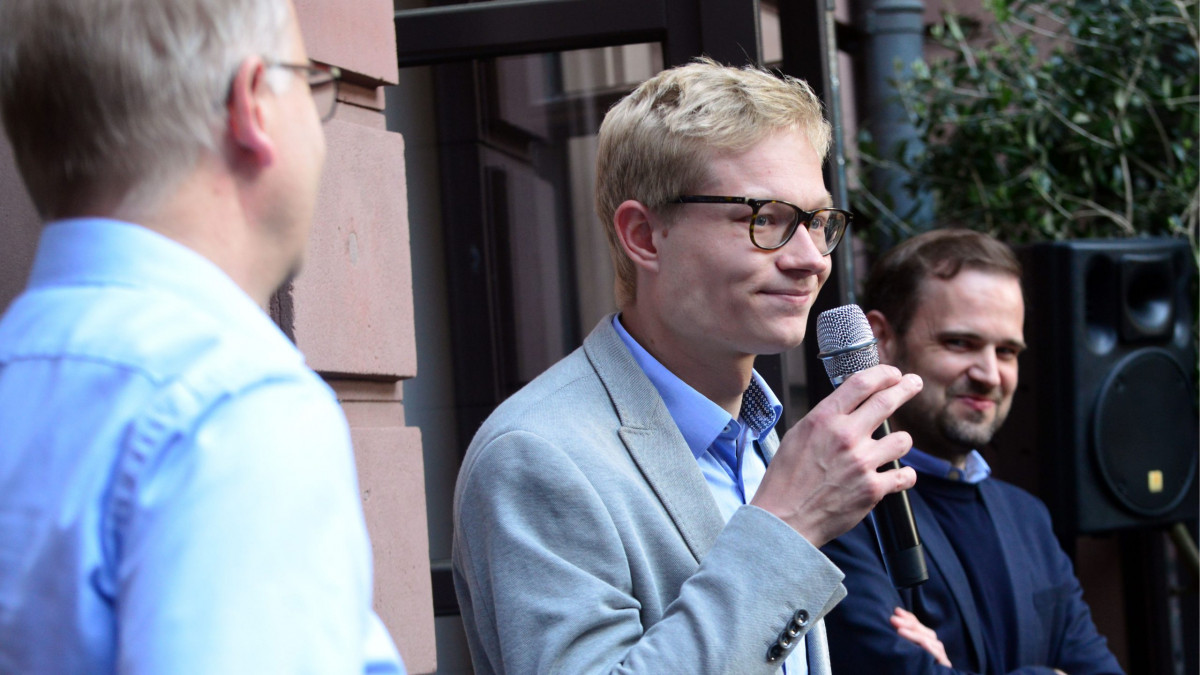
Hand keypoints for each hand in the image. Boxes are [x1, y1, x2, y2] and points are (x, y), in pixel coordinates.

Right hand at [750, 364, 921, 546]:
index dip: (883, 373)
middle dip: (906, 388)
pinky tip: (898, 475)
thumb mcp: (797, 435)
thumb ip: (825, 419)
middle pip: (887, 401)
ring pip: (902, 439)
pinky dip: (904, 475)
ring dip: (901, 441)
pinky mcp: (873, 489)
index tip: (893, 373)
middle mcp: (845, 436)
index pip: (861, 383)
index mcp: (824, 419)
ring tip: (893, 446)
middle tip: (914, 383)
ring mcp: (862, 462)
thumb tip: (848, 406)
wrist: (784, 518)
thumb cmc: (786, 479)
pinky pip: (904, 475)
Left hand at [891, 607, 950, 666]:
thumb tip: (895, 614)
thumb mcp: (903, 652)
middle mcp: (935, 650)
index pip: (919, 626)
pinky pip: (937, 655)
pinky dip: (928, 648)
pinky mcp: (943, 668)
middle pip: (925, 632)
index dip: (909, 618)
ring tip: (899, 631)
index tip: (895, 611)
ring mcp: (941, 659)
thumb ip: (901, 636)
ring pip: (931, 642)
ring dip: (915, 635)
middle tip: (893, 619)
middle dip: (909, 624)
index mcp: (926, 644)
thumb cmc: (908, 669)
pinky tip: (919, 644)